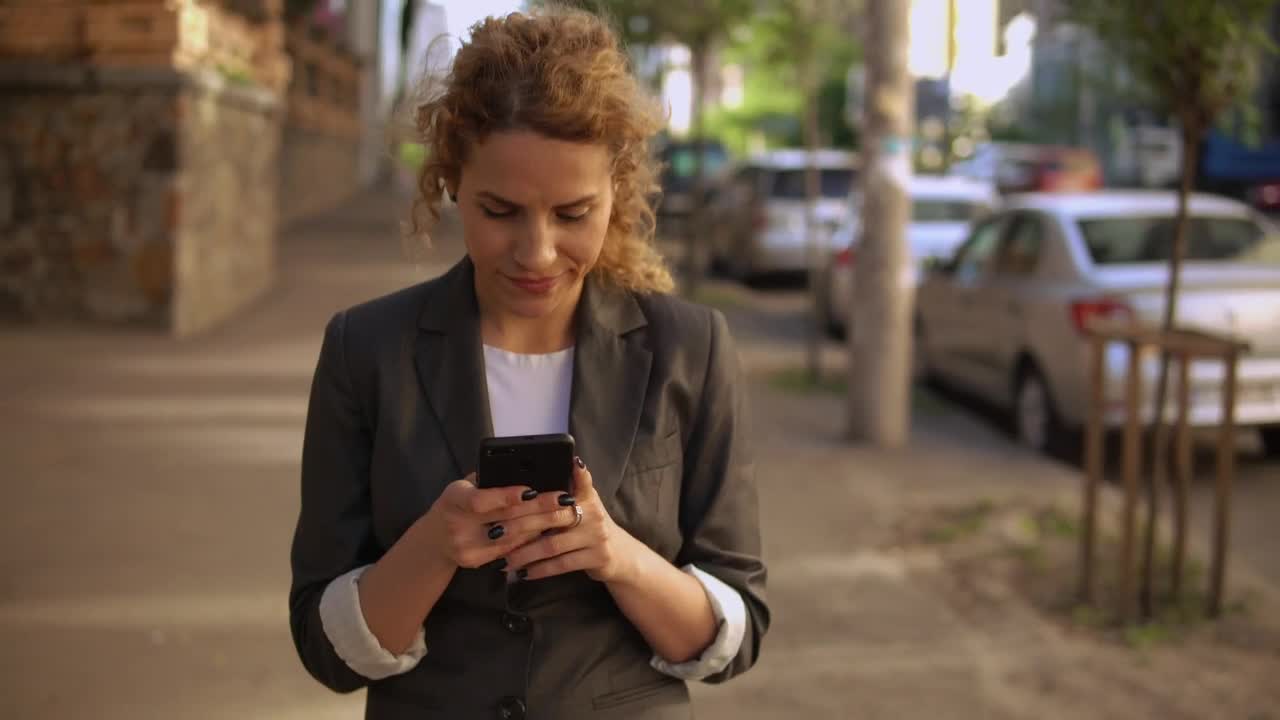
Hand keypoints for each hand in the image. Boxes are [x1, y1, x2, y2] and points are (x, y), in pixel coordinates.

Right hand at [421, 474, 578, 570]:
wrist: (435, 538)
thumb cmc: (456, 503)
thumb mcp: (464, 486)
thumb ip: (489, 480)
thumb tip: (526, 468)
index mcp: (454, 500)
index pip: (481, 500)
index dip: (507, 496)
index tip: (532, 490)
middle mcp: (458, 526)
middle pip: (505, 519)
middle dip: (539, 509)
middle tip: (565, 499)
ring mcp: (466, 548)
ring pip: (512, 537)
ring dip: (542, 524)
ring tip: (564, 513)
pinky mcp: (476, 562)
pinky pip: (510, 550)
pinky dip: (531, 538)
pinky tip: (548, 528)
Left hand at [504, 458, 639, 582]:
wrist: (620, 554)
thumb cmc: (591, 526)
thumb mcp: (584, 504)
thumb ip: (566, 490)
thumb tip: (538, 479)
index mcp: (587, 496)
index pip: (578, 482)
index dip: (571, 475)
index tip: (551, 472)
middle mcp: (594, 513)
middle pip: (551, 516)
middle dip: (520, 524)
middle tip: (495, 532)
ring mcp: (597, 536)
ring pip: (553, 545)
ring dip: (525, 554)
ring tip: (505, 560)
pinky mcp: (597, 558)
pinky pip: (562, 564)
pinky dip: (540, 569)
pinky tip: (524, 573)